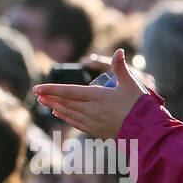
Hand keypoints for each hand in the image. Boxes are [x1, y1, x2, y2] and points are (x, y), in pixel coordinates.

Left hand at [32, 49, 149, 139]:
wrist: (146, 131)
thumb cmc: (140, 105)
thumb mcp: (131, 84)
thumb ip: (121, 67)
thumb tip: (119, 51)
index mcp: (97, 97)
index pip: (68, 92)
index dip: (51, 89)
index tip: (37, 88)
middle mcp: (91, 110)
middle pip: (65, 102)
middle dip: (50, 97)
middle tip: (37, 93)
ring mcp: (92, 122)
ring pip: (68, 113)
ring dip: (55, 107)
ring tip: (43, 102)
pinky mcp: (96, 131)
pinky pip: (76, 123)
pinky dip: (65, 117)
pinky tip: (58, 113)